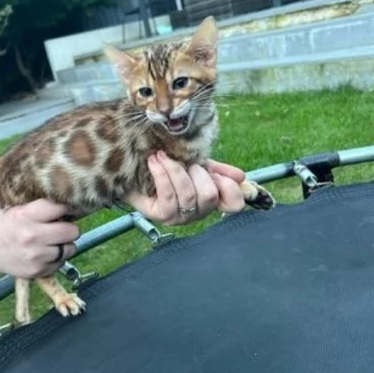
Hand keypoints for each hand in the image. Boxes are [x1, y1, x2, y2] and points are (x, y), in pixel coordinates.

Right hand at [0, 199, 79, 278]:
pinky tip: (44, 255)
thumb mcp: (20, 210)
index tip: (70, 211)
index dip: (70, 209)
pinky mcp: (37, 271)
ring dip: (65, 246)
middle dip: (70, 230)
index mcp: (28, 215)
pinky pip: (61, 263)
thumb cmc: (5, 227)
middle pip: (73, 231)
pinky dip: (56, 260)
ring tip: (52, 243)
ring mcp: (36, 255)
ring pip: (71, 249)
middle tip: (62, 230)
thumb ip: (44, 208)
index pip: (63, 207)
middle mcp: (33, 235)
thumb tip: (73, 208)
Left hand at [125, 151, 243, 225]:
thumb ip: (216, 169)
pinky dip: (162, 173)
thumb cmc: (167, 170)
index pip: (234, 205)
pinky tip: (155, 161)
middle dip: (197, 172)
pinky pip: (168, 194)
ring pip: (188, 195)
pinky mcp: (160, 215)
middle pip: (209, 195)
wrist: (132, 173)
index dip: (231, 189)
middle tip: (185, 162)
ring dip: (176, 170)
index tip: (217, 174)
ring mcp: (179, 217)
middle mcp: (197, 213)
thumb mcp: (195, 165)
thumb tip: (241, 176)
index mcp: (210, 200)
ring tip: (163, 156)